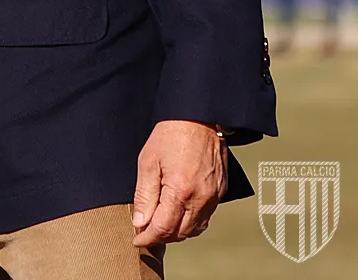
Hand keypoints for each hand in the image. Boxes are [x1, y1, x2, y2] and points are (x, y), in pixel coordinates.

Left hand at [131, 120, 227, 245]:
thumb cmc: (171, 136)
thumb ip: (144, 195)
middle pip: (180, 232)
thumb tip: (140, 222)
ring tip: (159, 224)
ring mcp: (214, 197)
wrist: (199, 118)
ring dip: (176, 231)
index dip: (147, 237)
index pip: (163, 227)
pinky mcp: (220, 192)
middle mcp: (201, 198)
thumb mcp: (148, 162)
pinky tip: (178, 215)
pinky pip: (206, 217)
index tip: (137, 240)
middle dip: (161, 236)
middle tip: (144, 232)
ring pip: (194, 228)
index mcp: (180, 191)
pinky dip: (191, 222)